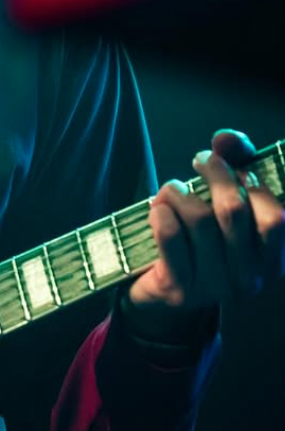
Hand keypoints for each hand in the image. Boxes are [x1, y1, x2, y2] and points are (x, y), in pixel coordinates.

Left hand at [126, 129, 284, 334]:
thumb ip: (236, 162)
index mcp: (272, 260)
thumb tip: (226, 138)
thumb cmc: (202, 236)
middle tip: (201, 160)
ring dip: (179, 192)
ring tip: (173, 190)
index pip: (277, 217)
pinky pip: (169, 234)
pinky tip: (158, 211)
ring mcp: (214, 287)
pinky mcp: (179, 289)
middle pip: (233, 210)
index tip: (237, 170)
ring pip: (198, 218)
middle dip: (215, 172)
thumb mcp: (226, 199)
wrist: (164, 291)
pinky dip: (160, 212)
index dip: (254, 184)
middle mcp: (249, 279)